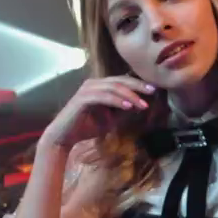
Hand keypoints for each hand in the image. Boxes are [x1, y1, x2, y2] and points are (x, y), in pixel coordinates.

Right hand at [40, 75, 154, 148]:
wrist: (63, 137)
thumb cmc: (86, 127)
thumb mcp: (110, 118)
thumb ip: (122, 110)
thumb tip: (140, 104)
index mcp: (100, 86)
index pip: (122, 80)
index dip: (138, 84)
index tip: (154, 90)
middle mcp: (93, 84)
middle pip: (120, 80)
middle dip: (137, 86)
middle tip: (152, 92)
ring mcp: (87, 90)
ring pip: (113, 87)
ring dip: (130, 95)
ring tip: (142, 104)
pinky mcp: (82, 98)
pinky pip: (103, 97)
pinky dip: (116, 101)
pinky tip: (128, 107)